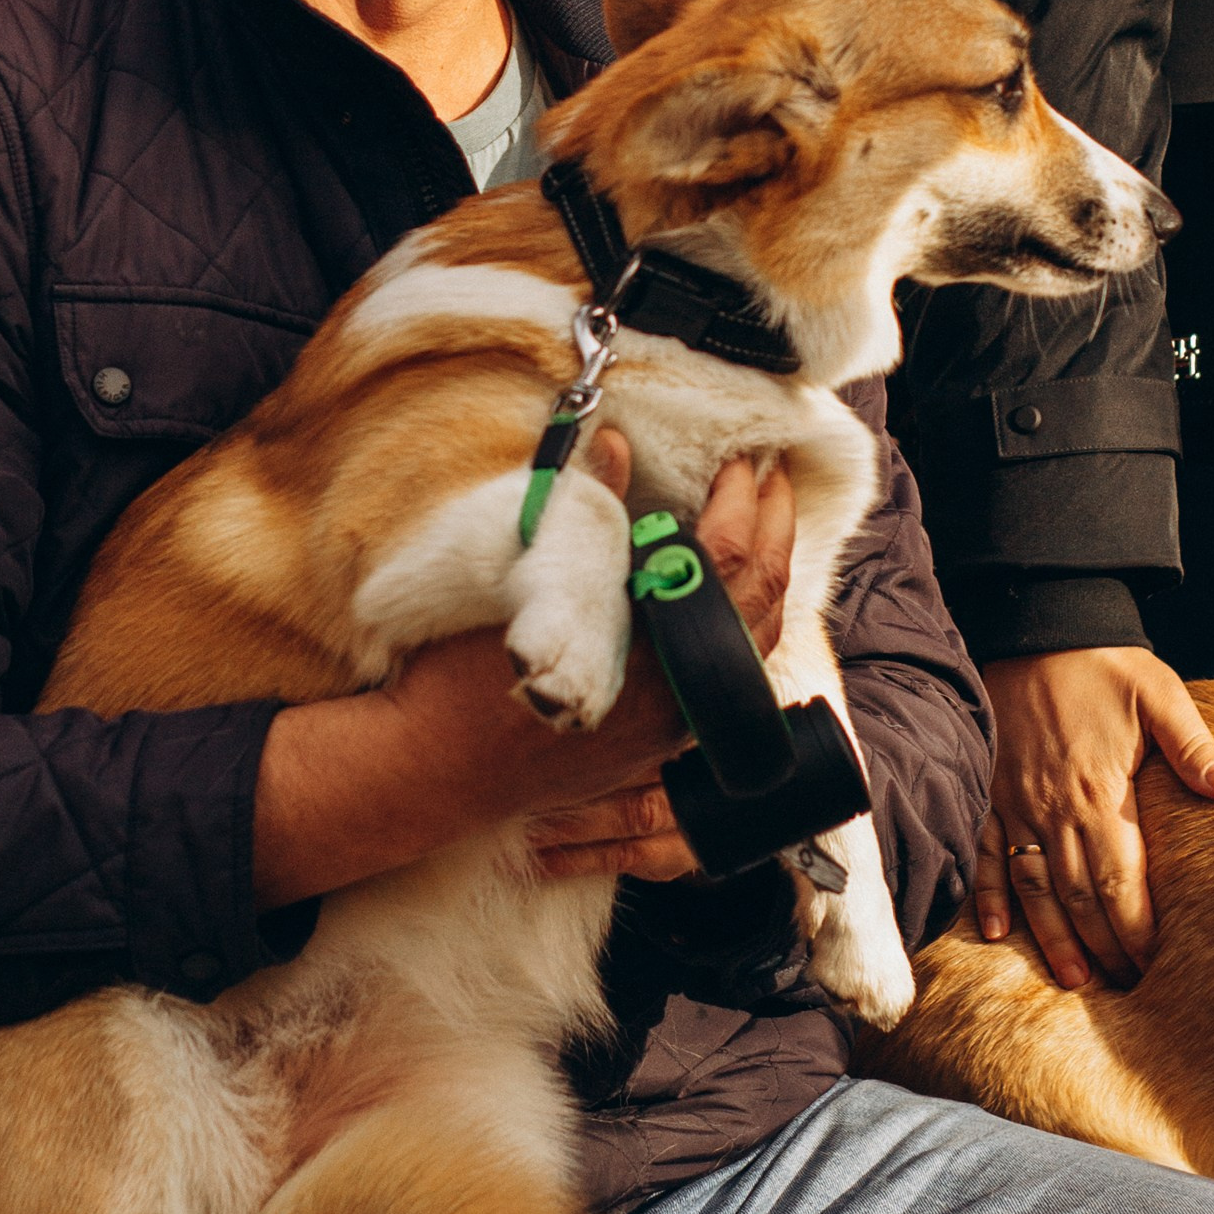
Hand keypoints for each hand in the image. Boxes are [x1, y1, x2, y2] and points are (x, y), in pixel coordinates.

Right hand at [252, 439, 792, 909]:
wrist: (438, 768)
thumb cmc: (465, 676)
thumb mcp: (522, 582)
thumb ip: (581, 512)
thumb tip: (612, 445)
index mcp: (650, 648)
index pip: (728, 558)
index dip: (743, 499)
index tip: (742, 458)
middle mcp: (680, 693)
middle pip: (762, 598)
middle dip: (775, 529)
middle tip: (772, 476)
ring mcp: (677, 726)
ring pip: (756, 643)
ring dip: (767, 576)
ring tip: (762, 524)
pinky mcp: (662, 743)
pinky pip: (731, 677)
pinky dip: (744, 624)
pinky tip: (728, 594)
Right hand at [977, 650, 1213, 988]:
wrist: (1035, 628)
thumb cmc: (1103, 664)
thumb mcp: (1158, 694)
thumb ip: (1192, 745)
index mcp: (1098, 792)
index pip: (1119, 881)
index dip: (1136, 930)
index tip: (1154, 967)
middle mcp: (1053, 809)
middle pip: (1078, 896)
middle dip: (1103, 947)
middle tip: (1125, 988)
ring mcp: (1015, 804)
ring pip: (1032, 887)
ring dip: (1052, 937)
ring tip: (1074, 980)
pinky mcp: (990, 792)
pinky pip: (987, 853)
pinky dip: (988, 896)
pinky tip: (998, 935)